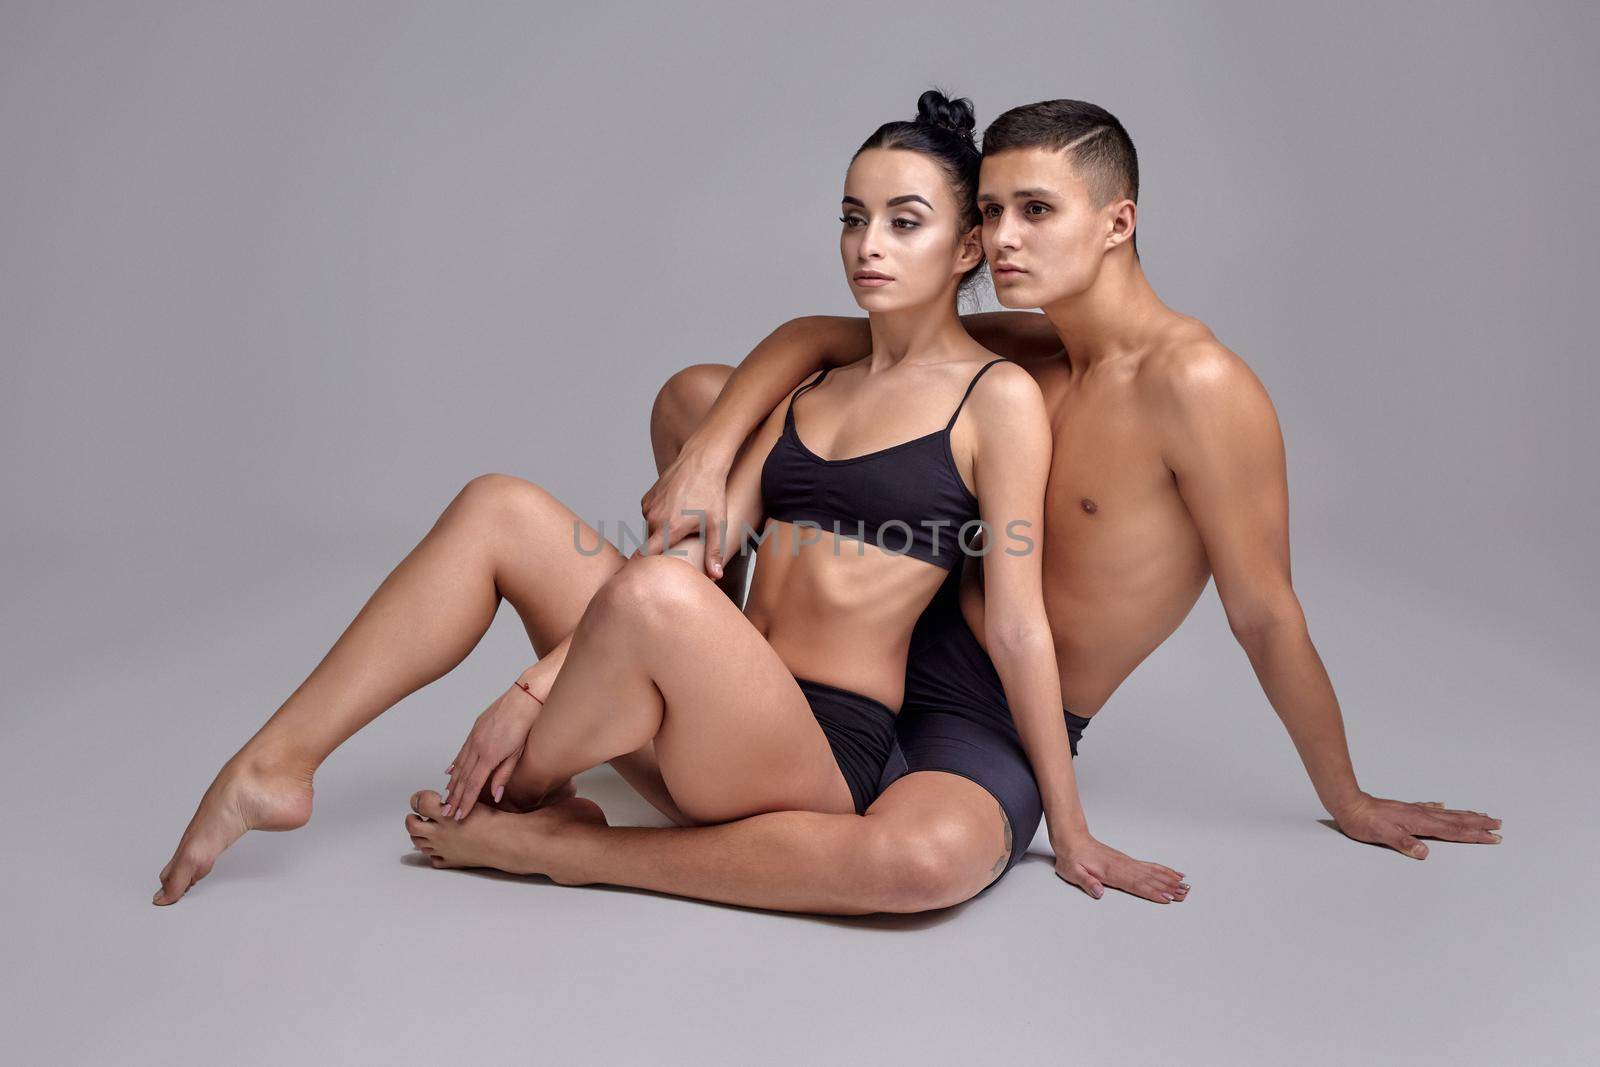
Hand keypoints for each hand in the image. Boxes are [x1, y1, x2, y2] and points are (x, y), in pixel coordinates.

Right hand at [440, 678, 544, 821]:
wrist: (526, 697)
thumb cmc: (527, 724)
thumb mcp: (518, 753)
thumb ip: (504, 775)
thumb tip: (495, 796)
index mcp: (489, 755)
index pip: (473, 785)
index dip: (465, 802)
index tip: (459, 815)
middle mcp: (478, 746)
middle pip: (462, 777)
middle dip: (454, 797)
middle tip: (447, 812)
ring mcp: (475, 736)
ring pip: (460, 764)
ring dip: (452, 783)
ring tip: (447, 797)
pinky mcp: (476, 729)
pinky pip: (462, 751)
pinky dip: (455, 764)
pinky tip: (450, 772)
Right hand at [638, 446, 729, 578]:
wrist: (701, 460)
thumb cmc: (711, 492)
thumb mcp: (717, 524)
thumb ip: (714, 552)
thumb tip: (715, 577)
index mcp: (669, 528)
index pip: (645, 555)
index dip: (642, 566)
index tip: (641, 575)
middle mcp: (654, 518)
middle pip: (652, 544)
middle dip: (662, 549)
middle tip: (681, 547)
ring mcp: (649, 506)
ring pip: (651, 529)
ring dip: (662, 532)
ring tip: (682, 526)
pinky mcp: (647, 498)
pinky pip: (650, 516)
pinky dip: (659, 518)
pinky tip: (675, 511)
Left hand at [1052, 833, 1189, 903]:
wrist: (1071, 840)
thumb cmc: (1071, 858)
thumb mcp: (1072, 872)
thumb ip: (1086, 882)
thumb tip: (1099, 893)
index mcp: (1110, 872)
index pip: (1135, 884)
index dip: (1152, 892)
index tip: (1167, 898)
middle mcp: (1123, 866)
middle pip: (1149, 879)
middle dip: (1168, 888)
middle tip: (1184, 895)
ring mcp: (1127, 863)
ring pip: (1152, 872)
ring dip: (1169, 880)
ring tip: (1185, 887)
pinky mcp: (1128, 861)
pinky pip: (1149, 866)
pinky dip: (1163, 870)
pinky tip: (1173, 874)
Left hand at [1331, 793, 1501, 858]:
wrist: (1349, 804)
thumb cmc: (1363, 821)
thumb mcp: (1382, 836)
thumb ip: (1404, 843)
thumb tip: (1424, 852)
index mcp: (1419, 823)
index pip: (1453, 831)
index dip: (1474, 835)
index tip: (1494, 837)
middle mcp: (1421, 814)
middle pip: (1456, 820)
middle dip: (1478, 824)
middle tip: (1498, 825)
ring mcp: (1414, 810)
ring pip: (1447, 814)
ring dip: (1466, 816)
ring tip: (1481, 815)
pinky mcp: (1405, 809)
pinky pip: (1430, 808)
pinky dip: (1442, 809)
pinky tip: (1444, 807)